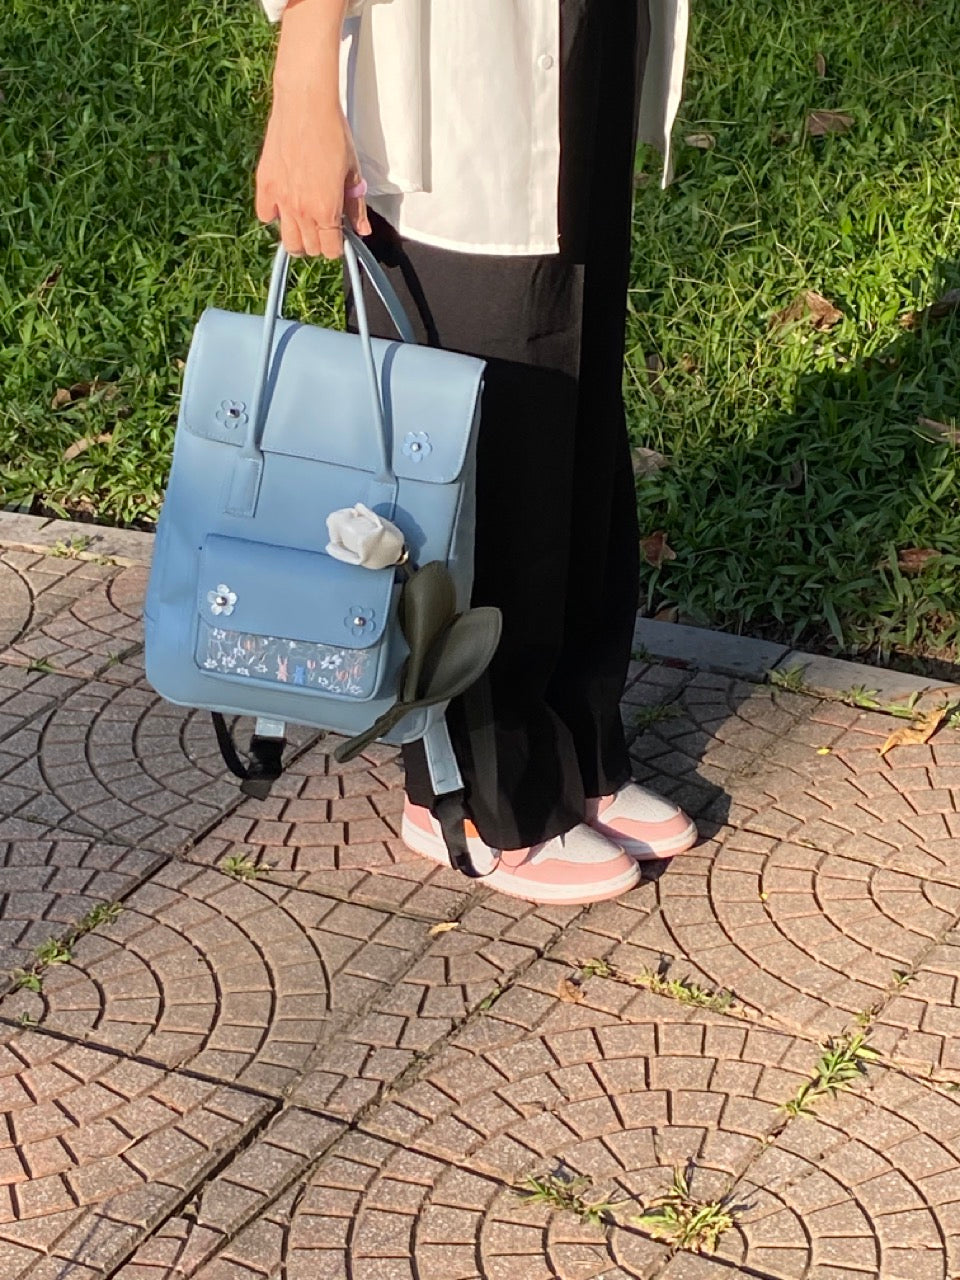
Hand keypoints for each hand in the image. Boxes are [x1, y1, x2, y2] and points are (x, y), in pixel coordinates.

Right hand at [256, 92, 371, 258]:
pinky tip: (284, 204)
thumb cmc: (332, 133)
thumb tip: (362, 230)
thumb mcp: (353, 172)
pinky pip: (265, 216)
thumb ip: (356, 206)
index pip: (330, 250)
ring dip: (298, 238)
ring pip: (287, 241)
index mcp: (326, 210)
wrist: (305, 104)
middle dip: (319, 243)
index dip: (337, 245)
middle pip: (308, 249)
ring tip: (305, 222)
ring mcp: (280, 200)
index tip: (339, 234)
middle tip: (324, 226)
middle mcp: (302, 211)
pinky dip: (274, 216)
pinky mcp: (265, 185)